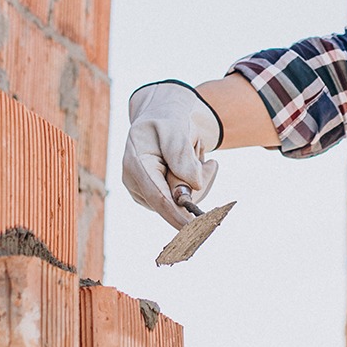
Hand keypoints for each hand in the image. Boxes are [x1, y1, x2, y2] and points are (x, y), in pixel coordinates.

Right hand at [123, 81, 222, 227]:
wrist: (162, 118)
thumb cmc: (168, 120)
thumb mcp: (175, 127)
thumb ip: (181, 153)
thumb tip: (194, 185)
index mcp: (135, 164)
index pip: (158, 197)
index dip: (178, 215)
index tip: (196, 228)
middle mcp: (136, 183)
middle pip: (175, 201)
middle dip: (200, 184)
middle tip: (211, 163)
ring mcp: (145, 192)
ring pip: (183, 202)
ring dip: (201, 181)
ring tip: (200, 157)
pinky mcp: (157, 197)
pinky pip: (184, 201)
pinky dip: (197, 184)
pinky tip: (197, 165)